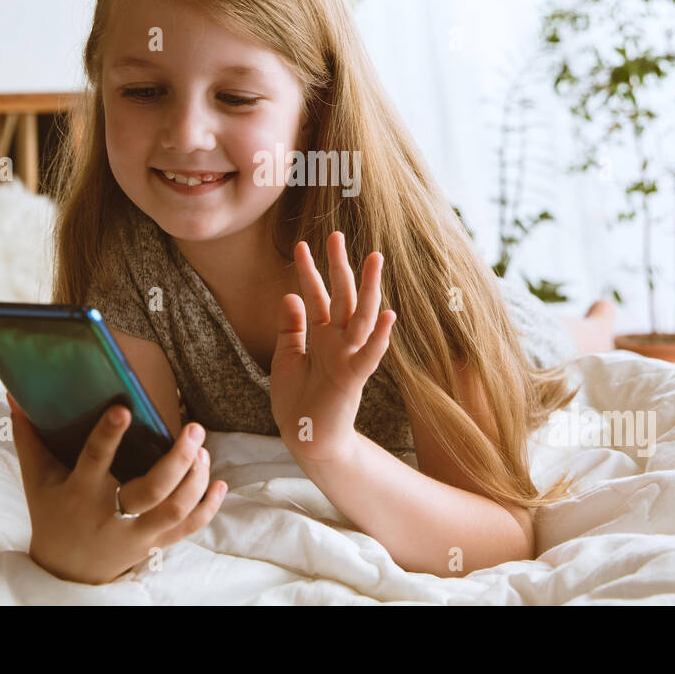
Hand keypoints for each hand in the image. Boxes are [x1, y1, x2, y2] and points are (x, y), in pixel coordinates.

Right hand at [8, 395, 226, 584]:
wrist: (63, 572)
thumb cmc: (51, 514)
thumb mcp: (36, 479)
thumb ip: (29, 436)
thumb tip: (14, 393)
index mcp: (79, 493)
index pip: (94, 459)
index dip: (109, 435)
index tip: (125, 407)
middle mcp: (109, 514)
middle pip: (151, 490)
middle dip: (177, 460)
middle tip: (194, 429)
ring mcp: (134, 534)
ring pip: (174, 510)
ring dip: (195, 480)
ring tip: (203, 450)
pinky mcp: (152, 545)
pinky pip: (186, 530)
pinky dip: (207, 508)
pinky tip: (220, 484)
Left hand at [269, 231, 396, 462]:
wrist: (305, 438)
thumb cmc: (297, 401)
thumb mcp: (285, 358)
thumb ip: (291, 328)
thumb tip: (289, 295)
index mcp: (322, 336)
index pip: (317, 295)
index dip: (309, 271)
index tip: (301, 244)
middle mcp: (338, 341)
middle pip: (342, 296)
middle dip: (339, 266)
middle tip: (336, 235)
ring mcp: (349, 357)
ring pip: (362, 317)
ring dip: (369, 289)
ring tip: (374, 259)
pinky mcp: (354, 378)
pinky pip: (370, 355)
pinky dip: (380, 337)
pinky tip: (388, 315)